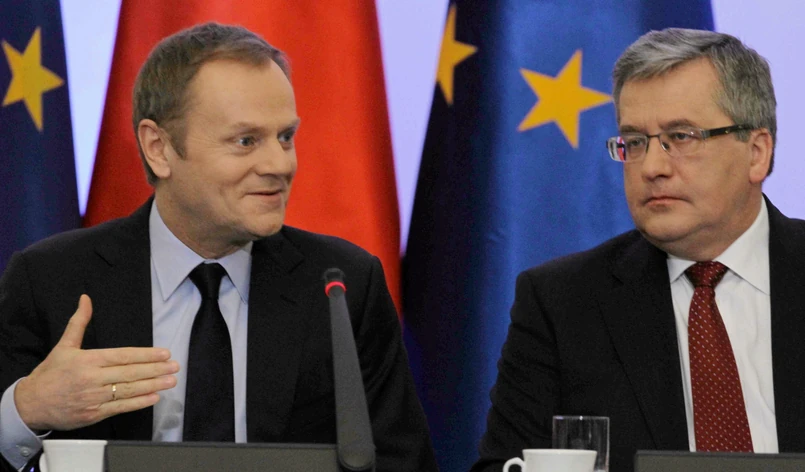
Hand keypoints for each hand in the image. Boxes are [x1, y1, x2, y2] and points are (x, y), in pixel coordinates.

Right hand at [14, 295, 179, 430]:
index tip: (164, 353)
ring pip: (128, 390)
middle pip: (130, 373)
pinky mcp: (94, 414)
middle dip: (155, 369)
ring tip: (171, 380)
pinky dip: (139, 403)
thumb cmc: (50, 373)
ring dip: (152, 385)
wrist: (30, 404)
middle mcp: (92, 379)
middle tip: (175, 366)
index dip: (146, 355)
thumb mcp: (64, 346)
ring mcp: (94, 398)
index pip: (123, 356)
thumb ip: (79, 323)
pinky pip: (121, 408)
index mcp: (88, 360)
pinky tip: (154, 397)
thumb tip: (86, 299)